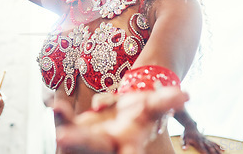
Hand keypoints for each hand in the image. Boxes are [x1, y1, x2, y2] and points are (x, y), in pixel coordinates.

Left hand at [54, 87, 188, 153]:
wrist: (128, 111)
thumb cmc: (143, 112)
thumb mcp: (155, 105)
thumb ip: (168, 101)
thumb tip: (185, 96)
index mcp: (129, 142)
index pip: (127, 151)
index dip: (126, 153)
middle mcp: (108, 145)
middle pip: (95, 147)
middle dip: (81, 144)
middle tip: (64, 139)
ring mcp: (90, 139)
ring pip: (78, 139)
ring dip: (68, 131)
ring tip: (60, 123)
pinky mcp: (78, 127)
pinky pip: (67, 122)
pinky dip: (62, 116)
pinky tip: (57, 108)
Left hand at [180, 125, 221, 153]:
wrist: (191, 126)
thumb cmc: (187, 133)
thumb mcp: (185, 138)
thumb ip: (186, 144)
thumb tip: (184, 149)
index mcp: (198, 141)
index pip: (202, 148)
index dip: (205, 152)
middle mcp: (203, 140)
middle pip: (210, 147)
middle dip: (214, 152)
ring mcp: (206, 139)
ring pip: (213, 145)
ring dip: (218, 150)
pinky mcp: (208, 139)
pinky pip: (214, 143)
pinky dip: (219, 146)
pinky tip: (224, 149)